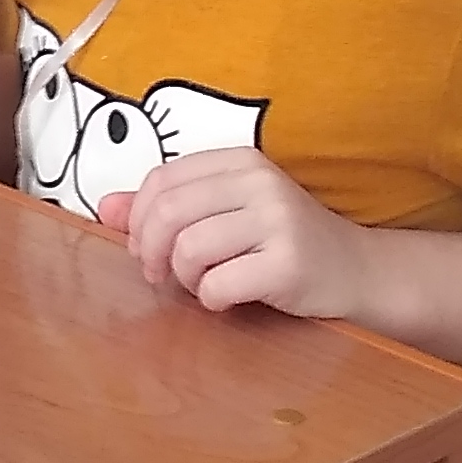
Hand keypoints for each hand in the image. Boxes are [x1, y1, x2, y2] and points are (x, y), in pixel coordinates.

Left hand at [99, 148, 370, 318]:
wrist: (357, 271)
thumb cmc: (283, 243)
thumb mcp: (227, 213)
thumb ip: (167, 207)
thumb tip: (103, 208)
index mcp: (241, 162)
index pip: (162, 180)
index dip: (138, 219)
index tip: (144, 246)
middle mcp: (260, 183)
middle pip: (168, 213)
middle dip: (150, 253)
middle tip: (160, 276)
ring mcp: (278, 222)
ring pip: (188, 250)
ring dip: (185, 279)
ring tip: (205, 284)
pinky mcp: (288, 264)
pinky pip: (219, 285)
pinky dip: (212, 300)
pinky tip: (229, 298)